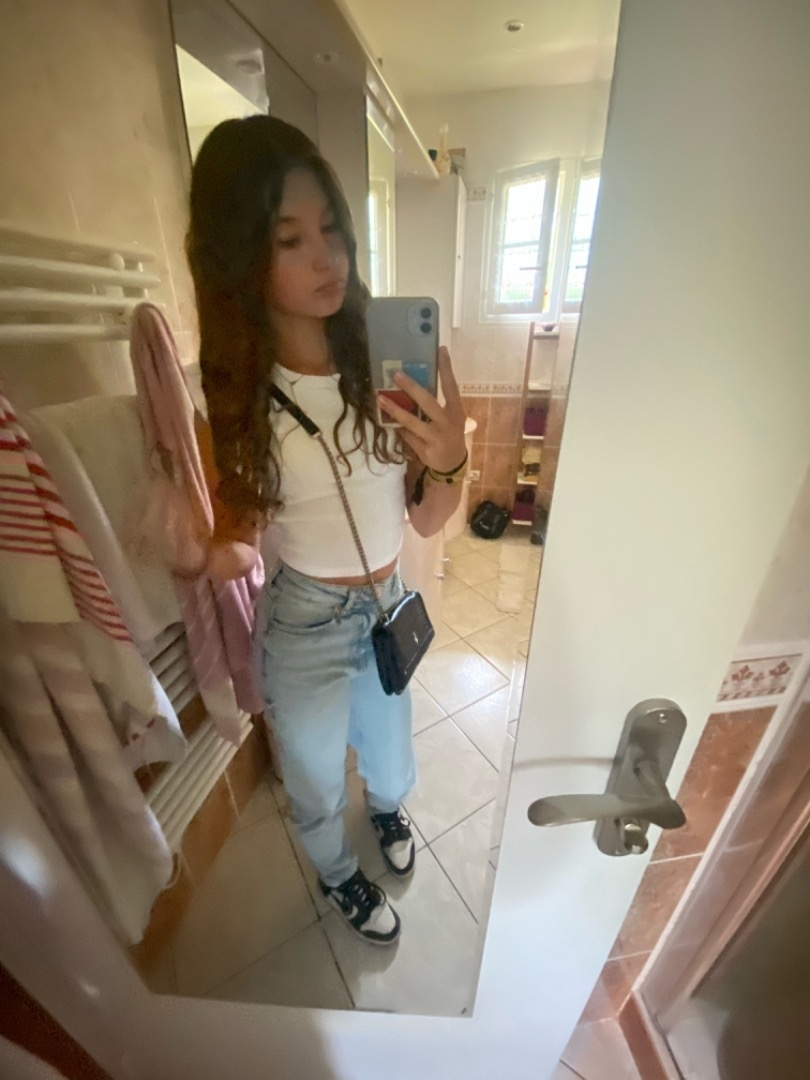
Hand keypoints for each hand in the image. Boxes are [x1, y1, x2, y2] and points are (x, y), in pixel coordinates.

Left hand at [377, 347, 466, 472]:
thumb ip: (437, 403)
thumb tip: (413, 381)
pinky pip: (407, 436)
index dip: (447, 368)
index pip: (452, 386)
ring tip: (380, 398)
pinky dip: (398, 428)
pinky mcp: (425, 451)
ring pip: (412, 422)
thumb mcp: (451, 417)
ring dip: (395, 410)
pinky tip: (389, 421)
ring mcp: (436, 438)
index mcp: (456, 411)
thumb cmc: (450, 433)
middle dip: (411, 388)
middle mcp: (448, 423)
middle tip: (396, 374)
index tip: (441, 349)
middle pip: (427, 402)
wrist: (453, 463)